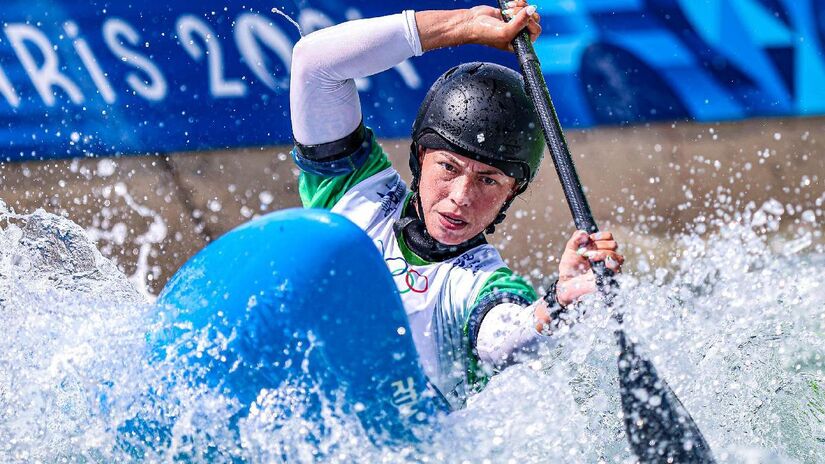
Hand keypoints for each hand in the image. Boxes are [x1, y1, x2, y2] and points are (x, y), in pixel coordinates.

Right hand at [416, 4, 540, 51]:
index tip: (522, 20)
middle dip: (524, 13)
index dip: (531, 23)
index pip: (535, 31)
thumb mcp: (504, 31)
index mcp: (519, 43)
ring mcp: (515, 22)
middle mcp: (519, 33)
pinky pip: (521, 5)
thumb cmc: (485, 33)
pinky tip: (508, 5)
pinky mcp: (510, 14)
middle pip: (534, 19)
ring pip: (528, 10)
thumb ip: (519, 22)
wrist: (472, 23)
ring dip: (519, 7)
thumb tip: (531, 10)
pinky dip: (517, 3)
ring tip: (508, 10)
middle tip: (512, 15)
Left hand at [556, 230, 623, 306]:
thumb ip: (576, 239)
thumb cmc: (569, 267)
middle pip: (613, 244)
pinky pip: (616, 269)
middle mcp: (606, 256)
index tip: (590, 239)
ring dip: (603, 254)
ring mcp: (610, 267)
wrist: (566, 283)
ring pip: (617, 256)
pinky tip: (596, 263)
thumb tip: (584, 233)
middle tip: (586, 252)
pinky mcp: (610, 278)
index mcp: (599, 247)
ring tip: (590, 257)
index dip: (601, 236)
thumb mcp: (570, 249)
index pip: (609, 237)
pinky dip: (607, 264)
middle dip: (600, 246)